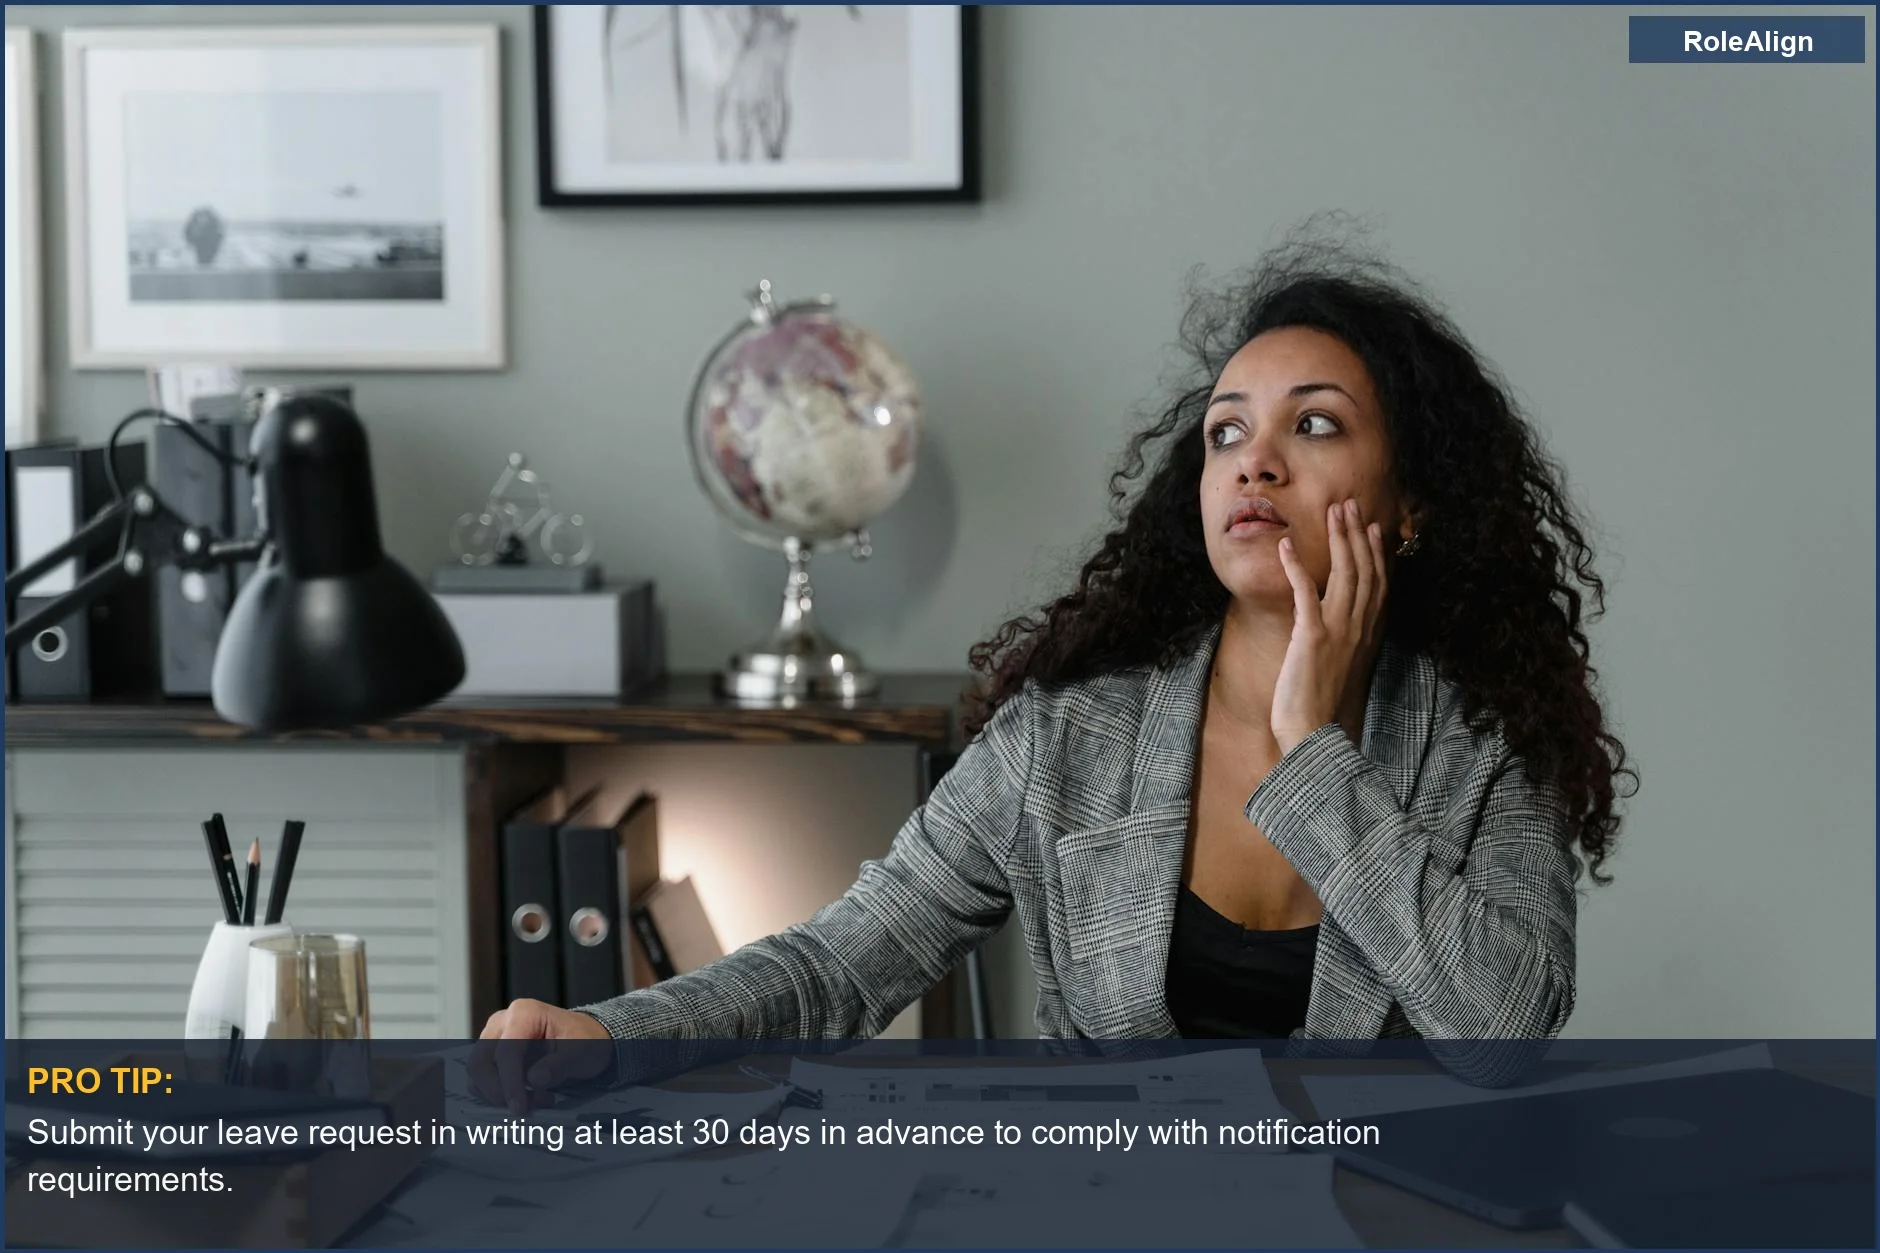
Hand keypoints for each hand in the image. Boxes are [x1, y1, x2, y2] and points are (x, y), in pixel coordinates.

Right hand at [468, 998, 612, 1113]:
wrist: (584, 1039)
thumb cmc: (584, 1040)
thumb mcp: (582, 1052)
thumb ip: (558, 1065)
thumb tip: (534, 1079)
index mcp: (525, 1013)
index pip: (506, 1051)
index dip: (510, 1082)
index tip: (519, 1107)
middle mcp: (502, 1022)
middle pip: (481, 1062)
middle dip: (499, 1091)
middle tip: (526, 1107)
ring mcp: (493, 1038)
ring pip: (477, 1073)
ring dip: (498, 1094)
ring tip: (533, 1100)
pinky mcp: (490, 1055)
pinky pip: (480, 1080)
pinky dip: (497, 1094)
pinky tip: (524, 1097)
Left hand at [1273, 498, 1387, 753]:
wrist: (1314, 732)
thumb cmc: (1322, 704)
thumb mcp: (1341, 666)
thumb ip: (1344, 640)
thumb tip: (1339, 624)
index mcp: (1367, 634)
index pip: (1378, 584)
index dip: (1377, 553)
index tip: (1373, 527)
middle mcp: (1358, 628)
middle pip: (1364, 570)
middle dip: (1357, 534)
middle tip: (1350, 505)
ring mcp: (1338, 630)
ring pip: (1344, 574)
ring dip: (1338, 539)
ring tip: (1331, 512)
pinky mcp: (1312, 636)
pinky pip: (1305, 593)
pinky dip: (1295, 566)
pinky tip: (1285, 546)